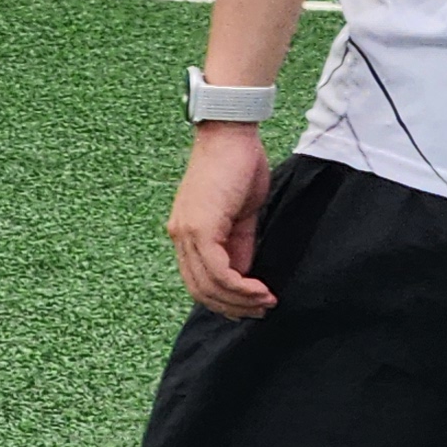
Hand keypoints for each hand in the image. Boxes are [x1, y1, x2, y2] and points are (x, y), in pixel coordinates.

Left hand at [167, 123, 274, 315]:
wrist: (230, 136)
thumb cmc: (238, 170)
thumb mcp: (241, 218)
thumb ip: (239, 247)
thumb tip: (244, 277)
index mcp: (186, 233)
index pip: (198, 281)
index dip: (225, 301)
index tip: (253, 307)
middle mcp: (180, 235)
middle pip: (200, 290)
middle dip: (234, 307)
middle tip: (262, 310)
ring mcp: (187, 232)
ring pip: (208, 285)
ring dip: (240, 301)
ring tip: (266, 302)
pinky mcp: (200, 227)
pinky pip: (217, 270)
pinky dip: (240, 287)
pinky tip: (261, 290)